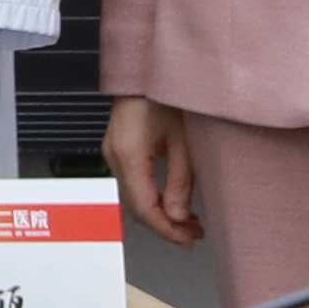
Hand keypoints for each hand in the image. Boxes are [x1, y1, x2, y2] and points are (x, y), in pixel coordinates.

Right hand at [104, 94, 198, 244]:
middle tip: (194, 235)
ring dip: (160, 213)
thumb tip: (179, 216)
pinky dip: (152, 198)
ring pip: (134, 197)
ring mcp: (113, 152)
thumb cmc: (168, 93)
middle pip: (136, 206)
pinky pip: (133, 183)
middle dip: (165, 225)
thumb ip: (180, 181)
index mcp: (129, 153)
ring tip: (189, 222)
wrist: (150, 68)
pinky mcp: (119, 149)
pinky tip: (172, 201)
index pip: (145, 207)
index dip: (167, 229)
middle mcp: (114, 155)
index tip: (188, 240)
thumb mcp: (184, 140)